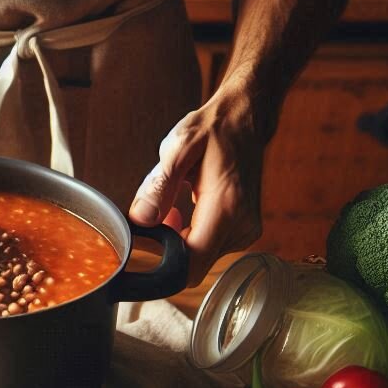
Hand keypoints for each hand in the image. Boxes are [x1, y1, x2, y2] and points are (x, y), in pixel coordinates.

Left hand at [128, 87, 267, 286]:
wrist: (247, 120)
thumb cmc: (214, 130)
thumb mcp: (178, 148)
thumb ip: (159, 186)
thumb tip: (140, 220)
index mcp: (226, 207)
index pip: (193, 264)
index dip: (162, 267)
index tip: (142, 251)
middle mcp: (241, 225)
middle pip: (193, 264)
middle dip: (166, 249)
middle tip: (155, 216)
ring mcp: (246, 231)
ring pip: (200, 259)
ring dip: (177, 241)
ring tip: (170, 207)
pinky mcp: (244, 231)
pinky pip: (209, 249)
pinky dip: (190, 236)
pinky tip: (182, 212)